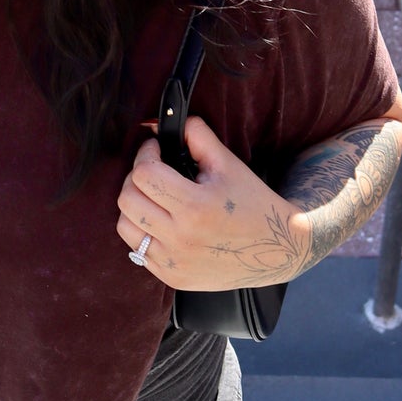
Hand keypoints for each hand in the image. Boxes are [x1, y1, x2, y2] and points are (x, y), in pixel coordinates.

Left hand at [116, 115, 308, 290]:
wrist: (276, 250)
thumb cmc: (252, 202)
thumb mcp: (229, 164)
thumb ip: (197, 136)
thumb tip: (162, 123)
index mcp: (196, 207)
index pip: (144, 174)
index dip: (145, 154)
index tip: (155, 150)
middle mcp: (181, 238)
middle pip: (128, 199)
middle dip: (136, 178)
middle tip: (153, 171)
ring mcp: (174, 262)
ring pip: (125, 226)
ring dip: (135, 206)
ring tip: (155, 197)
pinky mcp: (172, 277)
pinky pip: (137, 250)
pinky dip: (143, 232)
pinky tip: (162, 222)